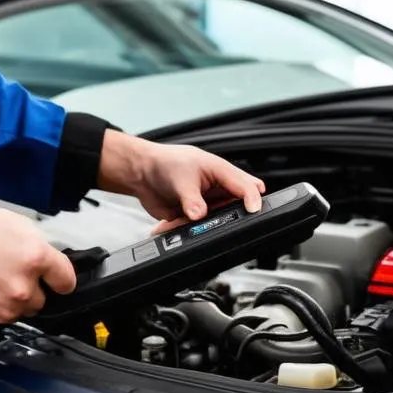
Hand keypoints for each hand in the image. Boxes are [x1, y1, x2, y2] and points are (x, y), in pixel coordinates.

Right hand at [0, 209, 76, 323]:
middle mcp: (26, 284)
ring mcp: (10, 304)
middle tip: (16, 268)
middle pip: (49, 296)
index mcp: (34, 255)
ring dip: (21, 296)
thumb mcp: (10, 220)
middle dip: (37, 284)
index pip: (67, 279)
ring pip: (30, 307)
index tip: (59, 277)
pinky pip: (12, 314)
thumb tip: (47, 256)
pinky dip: (5, 303)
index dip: (62, 276)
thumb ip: (36, 241)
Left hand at [98, 129, 264, 232]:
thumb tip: (200, 215)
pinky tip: (176, 221)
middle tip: (232, 221)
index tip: (253, 210)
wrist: (139, 174)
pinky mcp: (196, 215)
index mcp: (219, 170)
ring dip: (208, 225)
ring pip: (219, 220)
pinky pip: (200, 228)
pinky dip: (190, 229)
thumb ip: (192, 200)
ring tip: (190, 219)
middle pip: (237, 205)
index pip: (244, 185)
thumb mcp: (180, 180)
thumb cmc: (162, 163)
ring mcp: (208, 202)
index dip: (251, 198)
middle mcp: (217, 187)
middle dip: (235, 215)